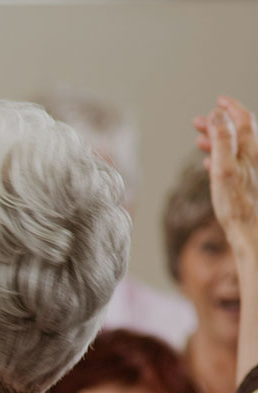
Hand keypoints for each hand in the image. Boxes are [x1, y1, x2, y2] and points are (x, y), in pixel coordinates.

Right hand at [196, 96, 257, 256]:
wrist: (250, 231)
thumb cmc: (237, 204)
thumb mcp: (224, 168)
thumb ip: (222, 139)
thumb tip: (217, 115)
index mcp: (250, 151)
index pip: (243, 120)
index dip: (231, 108)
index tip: (218, 100)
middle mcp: (253, 158)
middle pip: (239, 132)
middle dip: (219, 123)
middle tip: (199, 120)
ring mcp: (250, 171)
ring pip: (234, 148)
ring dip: (217, 140)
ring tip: (199, 139)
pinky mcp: (245, 184)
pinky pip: (232, 164)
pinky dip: (219, 157)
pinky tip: (208, 163)